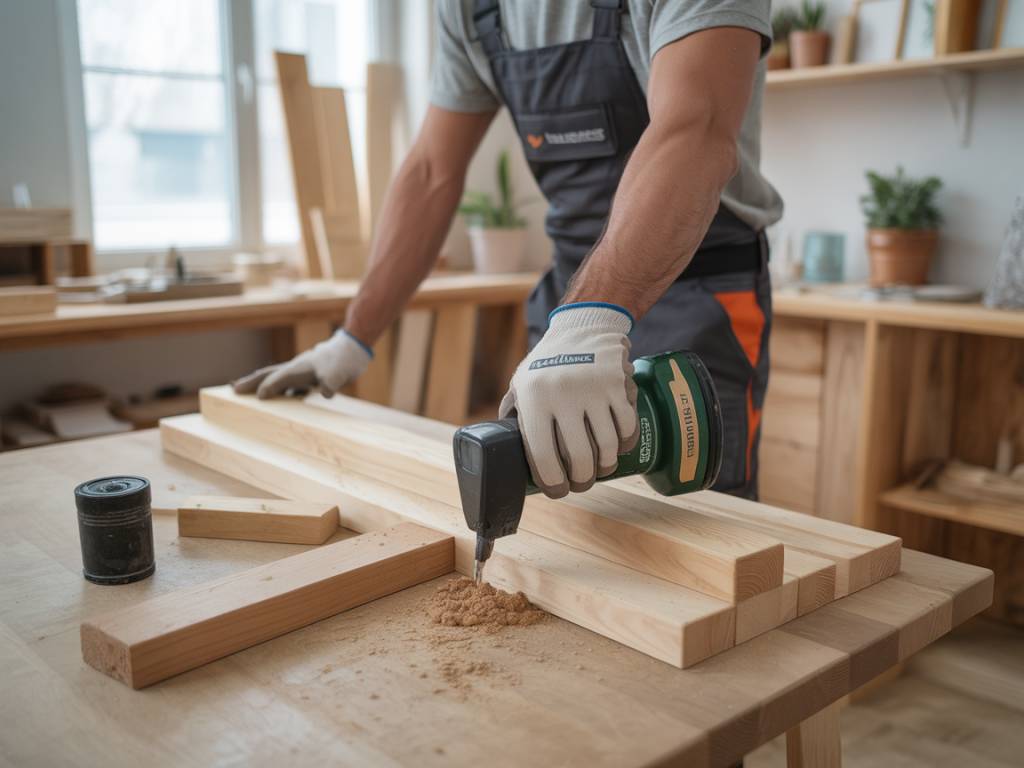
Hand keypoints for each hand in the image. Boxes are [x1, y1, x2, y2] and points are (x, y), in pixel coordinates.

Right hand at [232, 330, 371, 398]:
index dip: (270, 387)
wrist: (351, 349)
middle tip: (233, 389)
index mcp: (300, 368)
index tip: (259, 397)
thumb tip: (326, 393)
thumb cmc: (343, 360)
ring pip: (274, 376)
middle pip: (268, 374)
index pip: (280, 378)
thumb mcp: (340, 373)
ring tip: (242, 389)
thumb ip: (332, 383)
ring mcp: (299, 370)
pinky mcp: (304, 374)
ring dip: (259, 383)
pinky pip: (284, 382)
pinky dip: (275, 388)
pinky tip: (272, 396)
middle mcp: (295, 367)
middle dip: (251, 382)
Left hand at [499, 303, 637, 497]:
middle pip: (579, 457)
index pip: (543, 455)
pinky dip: (624, 445)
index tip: (558, 490)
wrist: (583, 326)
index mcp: (533, 398)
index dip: (552, 482)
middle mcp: (562, 394)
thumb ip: (513, 413)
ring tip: (600, 470)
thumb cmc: (548, 361)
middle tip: (581, 484)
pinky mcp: (619, 385)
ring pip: (607, 447)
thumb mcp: (521, 382)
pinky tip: (618, 449)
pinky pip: (627, 427)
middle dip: (581, 480)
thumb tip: (501, 447)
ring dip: (605, 466)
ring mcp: (594, 389)